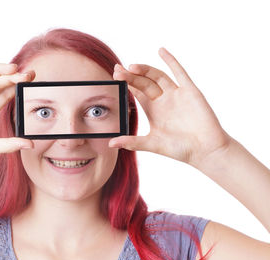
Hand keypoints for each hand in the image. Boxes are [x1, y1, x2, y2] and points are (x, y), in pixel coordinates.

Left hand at [110, 48, 231, 166]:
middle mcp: (163, 100)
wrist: (206, 150)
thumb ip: (132, 142)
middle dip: (131, 76)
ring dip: (145, 69)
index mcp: (153, 110)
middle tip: (118, 70)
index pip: (136, 92)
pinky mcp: (190, 91)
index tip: (114, 75)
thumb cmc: (180, 149)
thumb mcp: (152, 144)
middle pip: (144, 82)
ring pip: (158, 76)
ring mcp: (176, 94)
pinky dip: (171, 61)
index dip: (126, 83)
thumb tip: (111, 144)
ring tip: (132, 66)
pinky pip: (180, 73)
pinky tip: (161, 51)